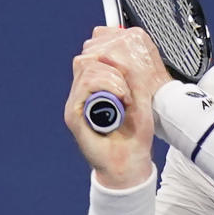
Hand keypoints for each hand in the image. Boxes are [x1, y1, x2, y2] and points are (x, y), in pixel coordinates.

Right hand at [64, 26, 172, 188]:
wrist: (130, 162)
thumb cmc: (135, 134)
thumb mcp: (140, 97)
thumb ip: (133, 75)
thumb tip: (125, 52)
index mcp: (97, 87)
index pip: (94, 54)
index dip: (112, 52)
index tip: (132, 70)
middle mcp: (82, 92)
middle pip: (88, 56)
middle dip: (114, 64)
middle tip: (130, 87)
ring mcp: (76, 101)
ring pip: (87, 67)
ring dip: (113, 77)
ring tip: (126, 96)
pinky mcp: (73, 113)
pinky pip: (85, 84)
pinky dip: (106, 86)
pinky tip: (121, 98)